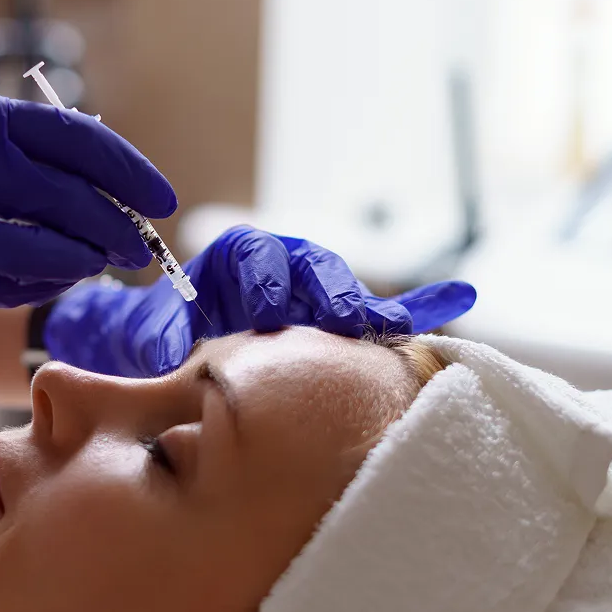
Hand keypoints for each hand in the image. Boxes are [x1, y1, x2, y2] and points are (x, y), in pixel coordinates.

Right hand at [0, 88, 175, 305]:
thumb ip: (16, 148)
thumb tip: (97, 181)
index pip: (80, 143)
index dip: (131, 175)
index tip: (162, 200)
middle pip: (73, 204)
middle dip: (117, 232)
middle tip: (139, 247)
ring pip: (45, 257)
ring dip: (81, 265)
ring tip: (94, 262)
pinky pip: (5, 287)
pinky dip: (37, 286)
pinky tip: (48, 277)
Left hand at [44, 225, 476, 376]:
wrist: (178, 350)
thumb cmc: (164, 333)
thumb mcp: (151, 331)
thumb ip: (157, 336)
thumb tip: (166, 355)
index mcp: (238, 258)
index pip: (256, 257)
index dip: (265, 281)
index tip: (268, 312)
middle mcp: (284, 268)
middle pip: (313, 269)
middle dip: (328, 292)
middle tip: (339, 321)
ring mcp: (315, 295)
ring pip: (347, 294)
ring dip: (367, 311)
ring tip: (389, 331)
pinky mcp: (339, 323)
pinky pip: (383, 313)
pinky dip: (419, 306)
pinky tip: (460, 298)